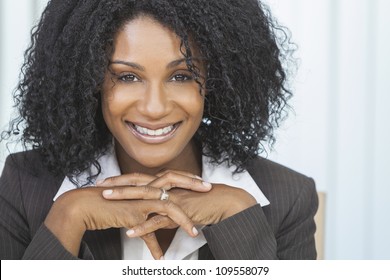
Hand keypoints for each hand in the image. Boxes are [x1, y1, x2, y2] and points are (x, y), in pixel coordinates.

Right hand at [44, 171, 206, 258]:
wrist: (84, 206)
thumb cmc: (105, 204)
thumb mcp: (129, 208)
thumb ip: (144, 217)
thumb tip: (153, 232)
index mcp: (145, 184)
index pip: (170, 175)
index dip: (186, 177)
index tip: (200, 180)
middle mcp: (144, 189)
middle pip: (173, 182)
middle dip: (193, 185)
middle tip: (208, 187)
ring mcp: (139, 201)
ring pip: (168, 207)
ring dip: (183, 220)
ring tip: (195, 231)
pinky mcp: (132, 214)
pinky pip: (149, 232)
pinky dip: (155, 246)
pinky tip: (160, 258)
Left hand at [103, 170, 256, 237]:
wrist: (224, 202)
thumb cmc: (205, 200)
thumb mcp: (182, 199)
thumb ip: (168, 203)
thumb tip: (157, 210)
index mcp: (168, 183)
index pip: (141, 177)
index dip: (123, 178)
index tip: (107, 180)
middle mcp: (168, 186)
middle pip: (139, 181)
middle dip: (118, 183)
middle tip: (99, 185)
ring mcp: (173, 197)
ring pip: (145, 196)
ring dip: (124, 197)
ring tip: (106, 199)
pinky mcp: (180, 211)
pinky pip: (159, 219)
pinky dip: (144, 226)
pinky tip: (130, 232)